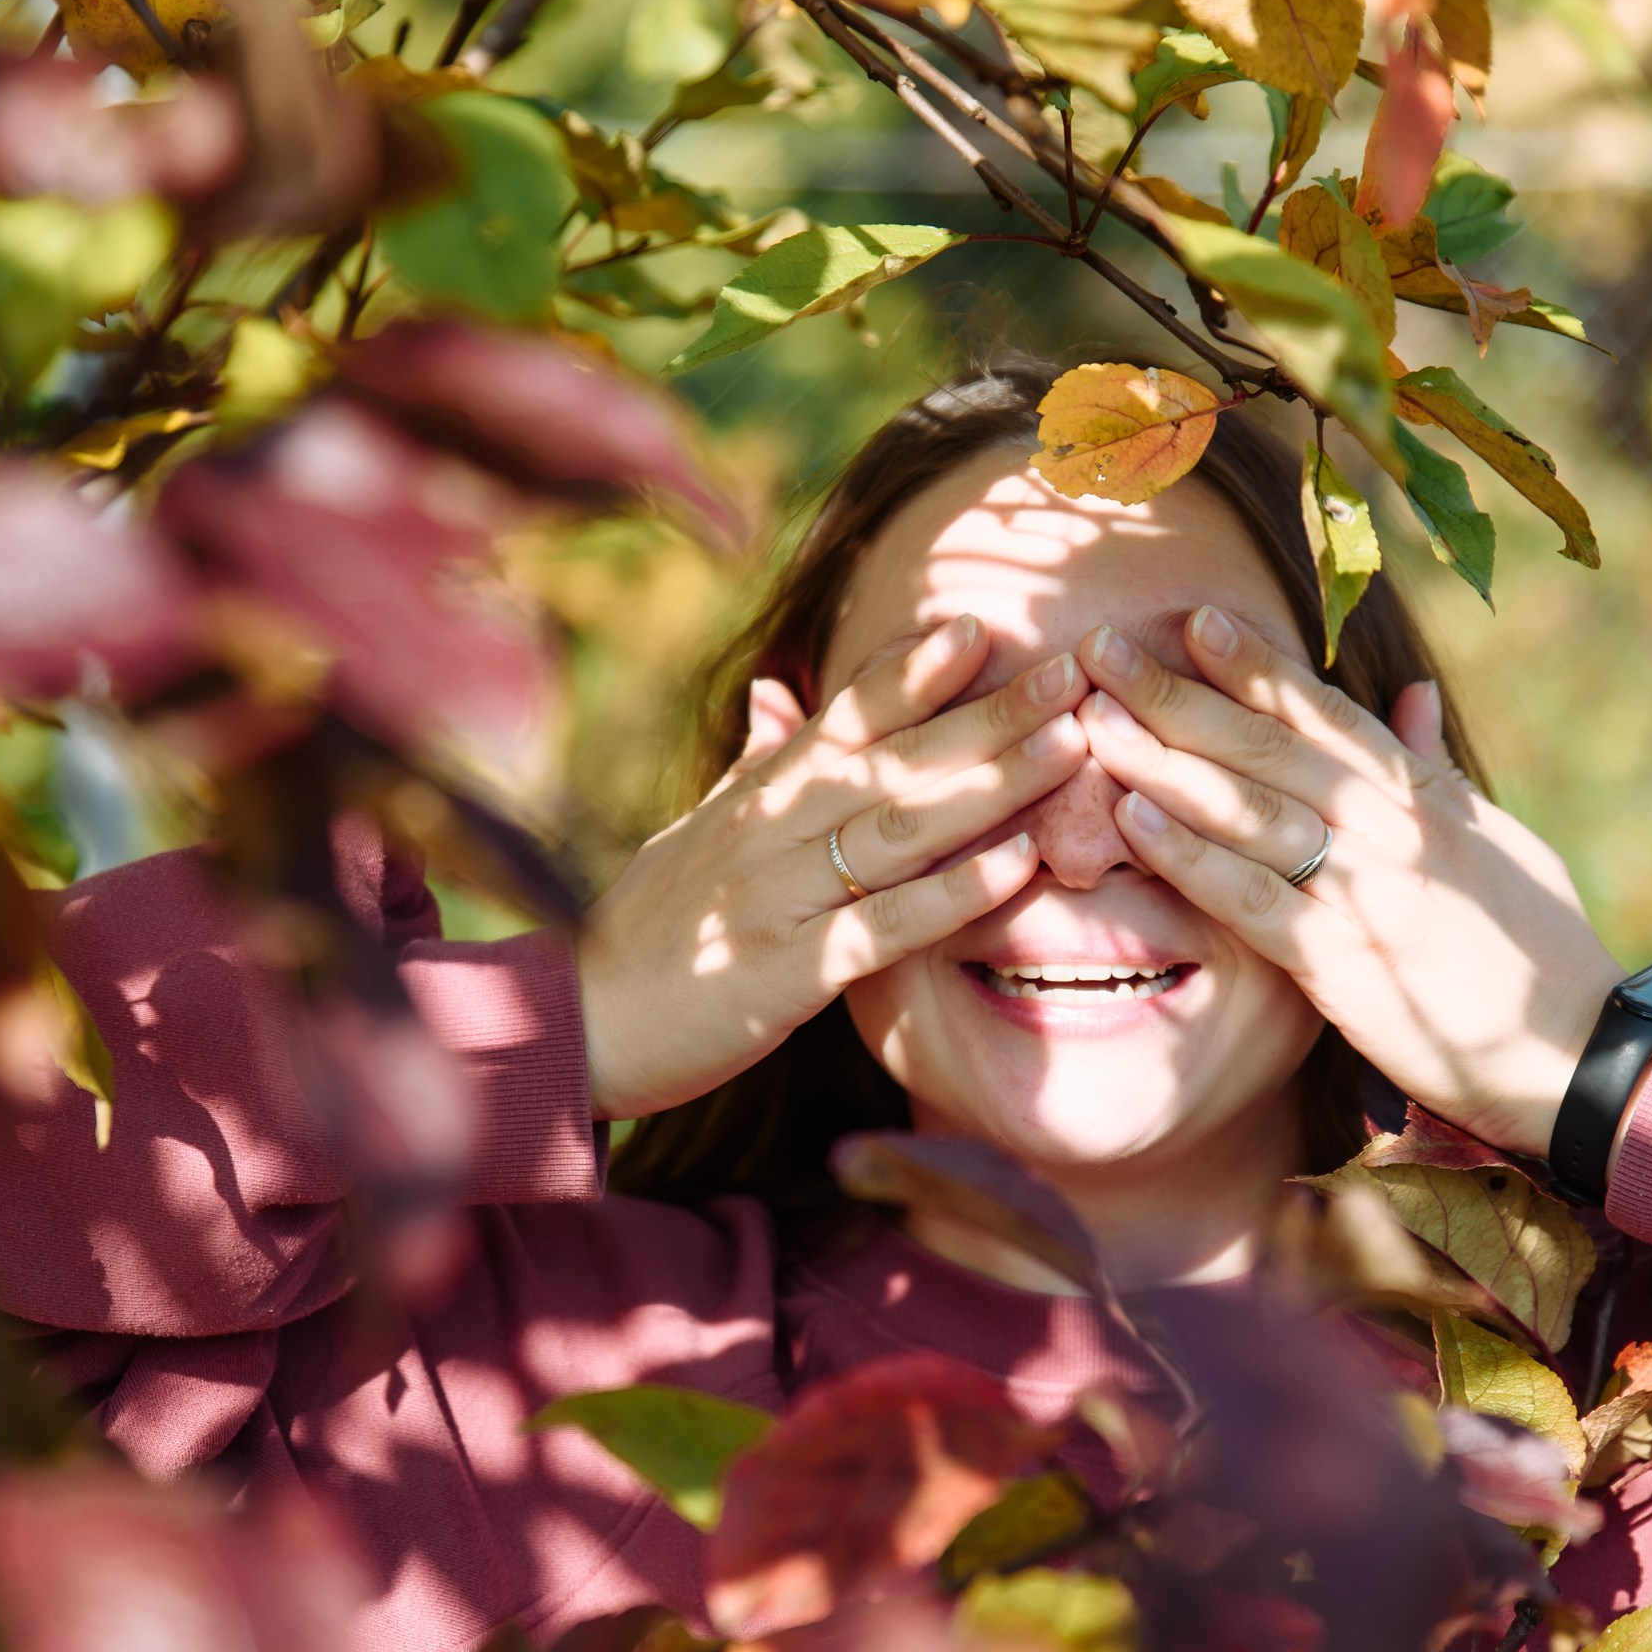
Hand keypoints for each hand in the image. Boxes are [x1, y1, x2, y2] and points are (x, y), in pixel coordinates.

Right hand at [577, 618, 1087, 1118]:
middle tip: (1072, 672)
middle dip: (988, 713)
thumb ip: (752, 763)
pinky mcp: (788, 972)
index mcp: (757, 796)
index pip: (843, 716)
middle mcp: (770, 832)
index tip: (981, 627)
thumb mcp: (700, 832)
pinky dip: (953, 893)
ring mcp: (779, 897)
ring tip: (1069, 747)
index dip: (910, 670)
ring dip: (991, 785)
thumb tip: (774, 689)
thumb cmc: (651, 930)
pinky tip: (1018, 866)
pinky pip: (885, 926)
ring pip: (899, 829)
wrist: (579, 1024)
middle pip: (894, 760)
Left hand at [1073, 606, 1622, 1157]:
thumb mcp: (1494, 839)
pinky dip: (1188, 854)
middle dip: (1178, 693)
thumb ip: (1435, 768)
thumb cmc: (1538, 944)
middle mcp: (1390, 828)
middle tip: (1103, 646)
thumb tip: (1411, 695)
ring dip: (1162, 759)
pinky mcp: (1340, 963)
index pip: (1325, 712)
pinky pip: (1250, 897)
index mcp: (1422, 794)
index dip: (1255, 663)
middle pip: (1265, 746)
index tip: (1193, 618)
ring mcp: (1365, 891)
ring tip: (1093, 717)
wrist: (1576, 1050)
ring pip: (1246, 810)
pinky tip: (1131, 818)